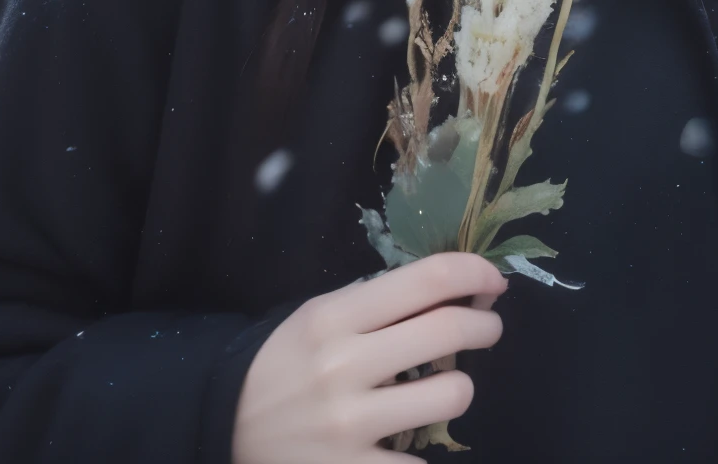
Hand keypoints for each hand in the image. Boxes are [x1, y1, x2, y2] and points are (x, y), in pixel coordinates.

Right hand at [231, 251, 507, 462]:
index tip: (492, 279)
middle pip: (449, 329)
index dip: (473, 272)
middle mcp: (344, 366)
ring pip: (451, 393)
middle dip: (484, 325)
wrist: (224, 429)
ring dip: (458, 386)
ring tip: (442, 386)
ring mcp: (351, 426)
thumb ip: (374, 302)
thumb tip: (451, 287)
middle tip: (487, 327)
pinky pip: (422, 461)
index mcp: (334, 317)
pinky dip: (423, 447)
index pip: (425, 279)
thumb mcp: (316, 317)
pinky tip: (406, 437)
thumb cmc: (283, 364)